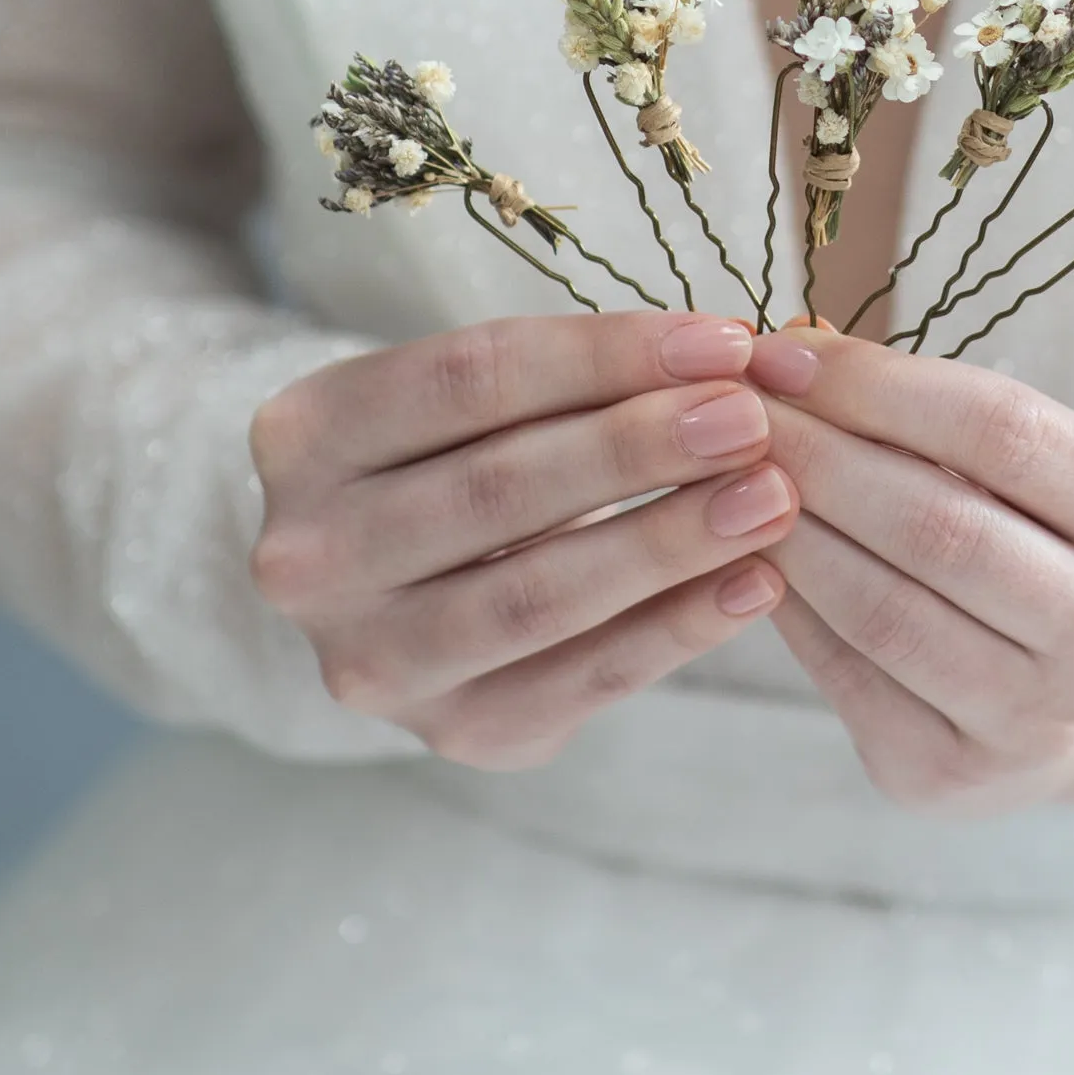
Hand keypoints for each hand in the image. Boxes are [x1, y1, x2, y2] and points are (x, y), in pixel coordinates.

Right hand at [249, 312, 798, 766]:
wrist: (395, 587)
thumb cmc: (458, 458)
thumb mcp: (477, 401)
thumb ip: (579, 380)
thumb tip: (734, 362)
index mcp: (302, 437)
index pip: (467, 378)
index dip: (605, 355)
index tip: (723, 340)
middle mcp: (310, 556)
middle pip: (497, 490)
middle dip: (640, 449)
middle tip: (752, 421)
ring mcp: (371, 659)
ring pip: (535, 597)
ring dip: (668, 543)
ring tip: (771, 497)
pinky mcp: (451, 734)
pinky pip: (581, 680)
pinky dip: (677, 630)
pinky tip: (754, 583)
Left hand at [745, 330, 1073, 812]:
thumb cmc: (1057, 546)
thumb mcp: (1049, 466)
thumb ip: (936, 410)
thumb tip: (793, 349)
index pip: (1002, 431)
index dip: (878, 385)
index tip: (784, 352)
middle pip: (938, 526)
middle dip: (816, 455)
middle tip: (733, 411)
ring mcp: (1038, 723)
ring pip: (882, 610)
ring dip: (787, 531)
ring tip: (729, 476)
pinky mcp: (953, 776)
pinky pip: (844, 676)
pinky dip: (786, 604)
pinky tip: (746, 554)